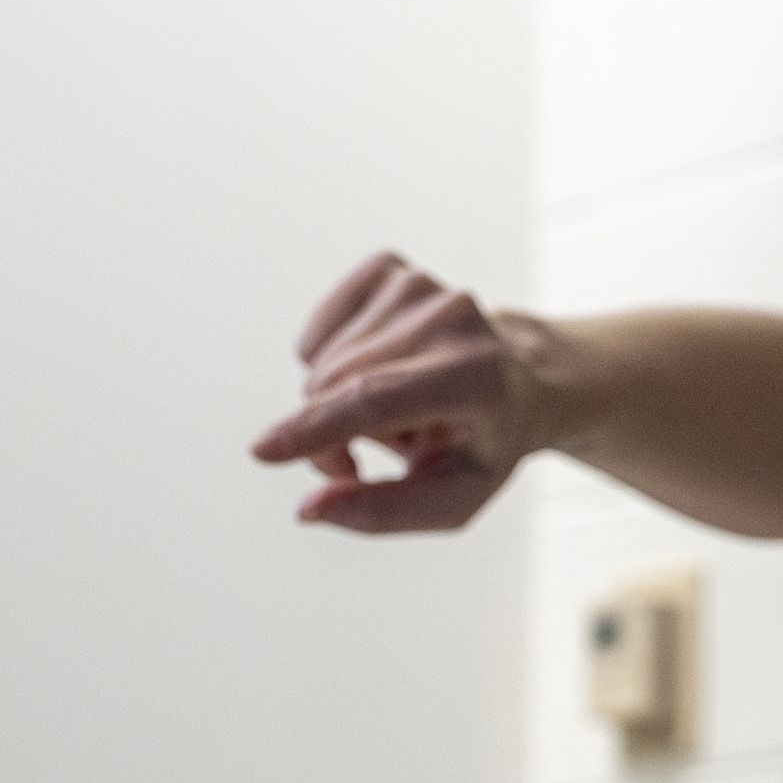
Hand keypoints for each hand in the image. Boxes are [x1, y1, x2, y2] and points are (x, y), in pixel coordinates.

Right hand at [255, 251, 548, 533]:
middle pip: (337, 386)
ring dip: (337, 403)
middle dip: (328, 439)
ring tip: (391, 414)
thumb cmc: (482, 447)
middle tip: (360, 463)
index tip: (263, 451)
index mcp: (476, 377)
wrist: (519, 383)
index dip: (317, 428)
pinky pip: (319, 334)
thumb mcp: (453, 501)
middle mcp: (451, 318)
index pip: (376, 400)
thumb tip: (307, 509)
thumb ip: (384, 512)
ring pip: (321, 362)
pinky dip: (331, 364)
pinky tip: (375, 374)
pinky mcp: (390, 269)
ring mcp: (419, 285)